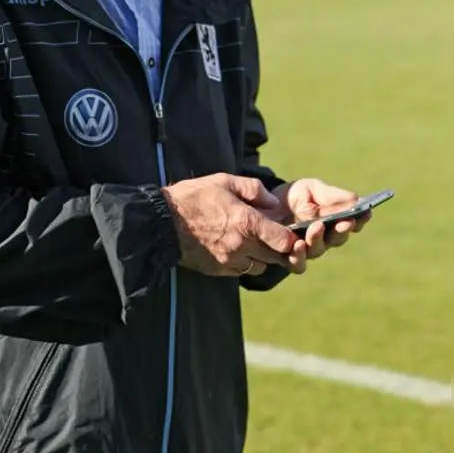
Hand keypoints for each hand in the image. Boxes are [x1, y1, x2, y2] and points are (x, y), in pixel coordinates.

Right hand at [163, 174, 306, 277]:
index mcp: (247, 223)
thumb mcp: (224, 181)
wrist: (161, 223)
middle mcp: (242, 246)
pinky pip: (241, 271)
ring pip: (260, 266)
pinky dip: (244, 263)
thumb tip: (272, 201)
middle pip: (276, 257)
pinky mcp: (218, 270)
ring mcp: (229, 261)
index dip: (292, 238)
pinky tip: (235, 248)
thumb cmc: (192, 198)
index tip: (290, 231)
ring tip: (252, 241)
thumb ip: (253, 189)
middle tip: (274, 236)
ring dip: (261, 256)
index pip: (284, 241)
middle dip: (279, 248)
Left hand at [272, 178, 367, 260]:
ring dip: (319, 239)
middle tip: (343, 222)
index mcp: (333, 220)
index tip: (366, 212)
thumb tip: (356, 199)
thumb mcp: (310, 189)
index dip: (361, 219)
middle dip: (342, 230)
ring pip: (318, 250)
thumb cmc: (292, 197)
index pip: (352, 222)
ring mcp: (307, 249)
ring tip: (316, 228)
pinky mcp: (287, 257)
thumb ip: (331, 195)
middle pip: (338, 238)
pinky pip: (297, 264)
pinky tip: (298, 245)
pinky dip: (299, 257)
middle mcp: (324, 238)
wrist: (261, 206)